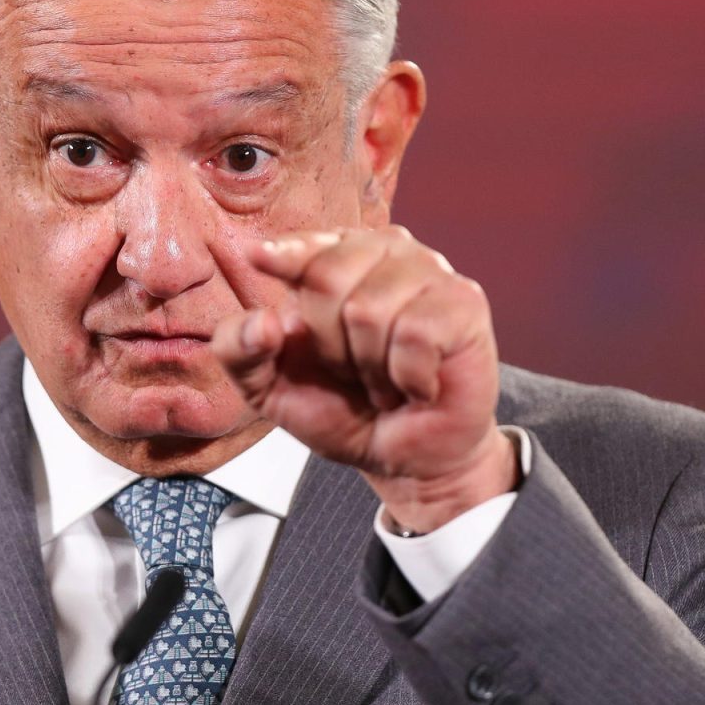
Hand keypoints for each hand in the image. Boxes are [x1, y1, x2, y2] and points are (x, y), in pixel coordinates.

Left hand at [211, 226, 516, 532]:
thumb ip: (239, 350)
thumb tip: (263, 321)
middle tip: (352, 371)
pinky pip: (415, 332)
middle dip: (330, 345)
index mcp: (335, 258)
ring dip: (370, 366)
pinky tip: (417, 383)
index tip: (257, 258)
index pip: (303, 247)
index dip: (283, 255)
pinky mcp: (465, 302)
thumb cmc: (342, 408)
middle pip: (329, 279)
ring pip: (370, 309)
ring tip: (385, 378)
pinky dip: (407, 375)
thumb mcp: (269, 387)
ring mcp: (429, 271)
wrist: (403, 457)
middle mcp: (384, 251)